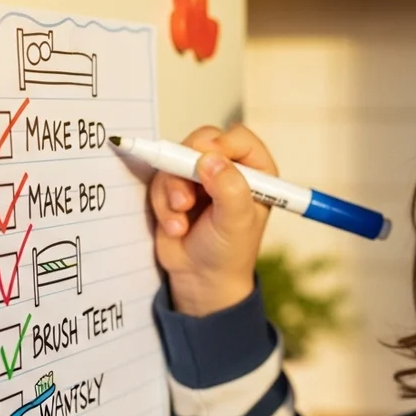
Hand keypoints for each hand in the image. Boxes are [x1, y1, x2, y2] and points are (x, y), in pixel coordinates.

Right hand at [149, 124, 277, 316]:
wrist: (201, 277)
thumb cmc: (229, 251)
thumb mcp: (236, 221)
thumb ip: (229, 188)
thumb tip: (210, 159)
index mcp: (256, 171)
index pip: (238, 138)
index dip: (220, 145)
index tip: (205, 164)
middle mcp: (228, 167)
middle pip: (202, 141)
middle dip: (187, 168)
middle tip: (185, 197)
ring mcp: (199, 176)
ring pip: (175, 159)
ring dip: (172, 191)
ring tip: (180, 223)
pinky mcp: (175, 186)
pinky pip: (160, 179)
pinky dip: (162, 204)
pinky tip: (175, 228)